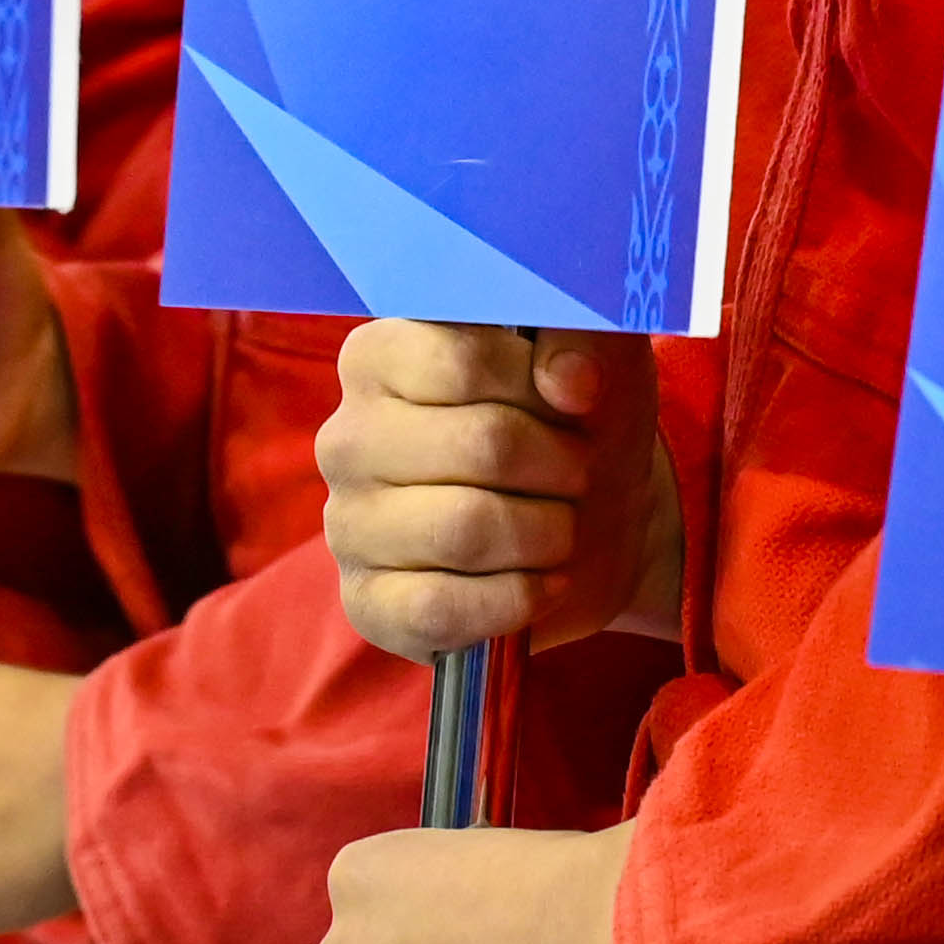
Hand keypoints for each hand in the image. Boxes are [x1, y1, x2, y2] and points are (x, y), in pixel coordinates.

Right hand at [317, 320, 674, 660]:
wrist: (596, 525)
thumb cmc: (577, 422)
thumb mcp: (597, 354)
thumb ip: (582, 334)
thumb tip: (567, 379)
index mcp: (380, 356)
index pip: (464, 361)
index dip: (541, 389)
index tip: (576, 402)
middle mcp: (347, 437)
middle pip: (481, 446)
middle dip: (558, 467)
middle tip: (578, 473)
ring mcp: (347, 525)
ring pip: (465, 531)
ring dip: (546, 534)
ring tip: (562, 528)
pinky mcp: (366, 604)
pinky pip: (442, 609)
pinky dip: (516, 599)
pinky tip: (540, 583)